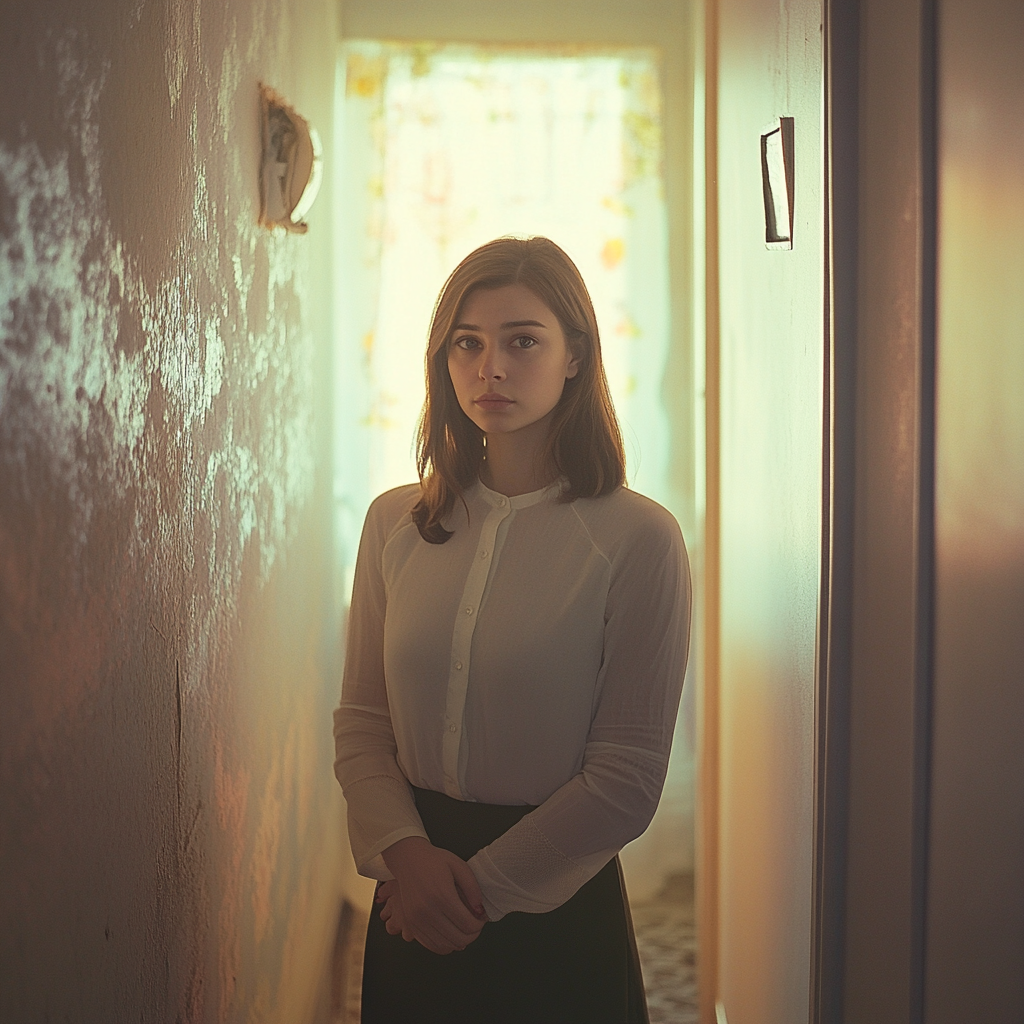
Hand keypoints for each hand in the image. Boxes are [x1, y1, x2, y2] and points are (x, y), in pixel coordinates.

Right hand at [379, 837, 487, 953]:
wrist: (408, 860)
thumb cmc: (435, 861)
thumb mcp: (459, 866)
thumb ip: (473, 888)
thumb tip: (481, 911)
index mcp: (442, 895)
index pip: (468, 924)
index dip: (479, 925)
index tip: (481, 918)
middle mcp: (427, 911)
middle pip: (458, 939)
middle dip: (472, 936)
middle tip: (475, 925)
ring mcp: (417, 920)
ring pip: (445, 946)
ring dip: (459, 942)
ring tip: (463, 930)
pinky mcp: (410, 924)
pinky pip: (431, 946)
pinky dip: (444, 946)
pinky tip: (450, 936)